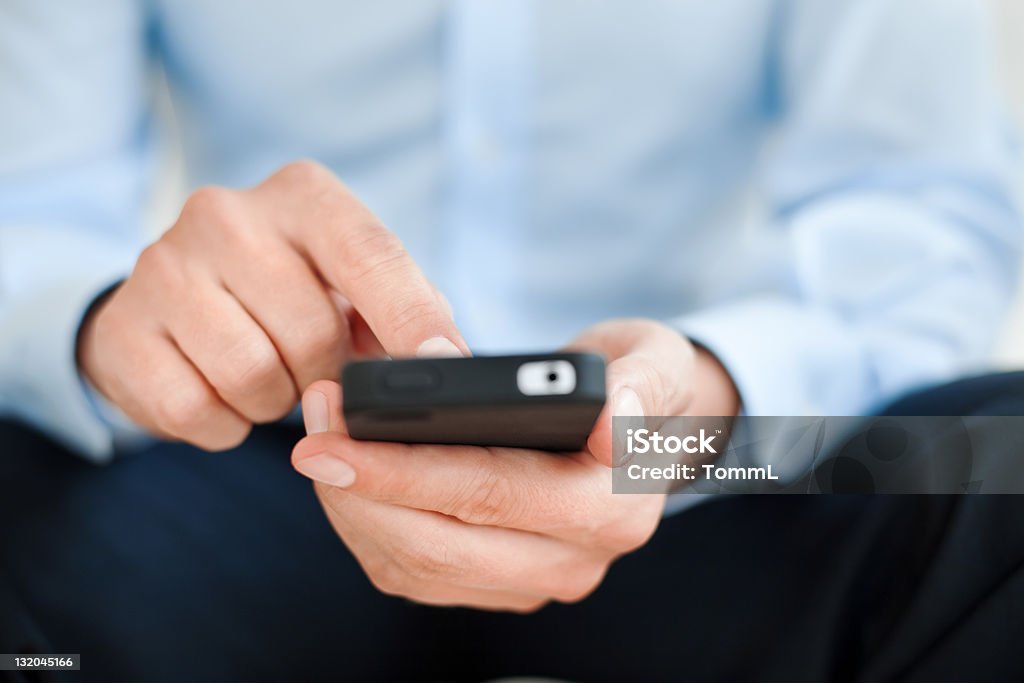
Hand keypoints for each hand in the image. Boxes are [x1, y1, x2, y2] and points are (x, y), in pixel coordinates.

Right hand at [77, 161, 466, 449]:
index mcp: (303, 195)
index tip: (444, 363)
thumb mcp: (353, 283)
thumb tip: (446, 361)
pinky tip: (221, 393)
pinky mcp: (121, 328)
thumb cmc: (292, 294)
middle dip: (326, 373)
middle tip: (312, 366)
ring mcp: (163, 266)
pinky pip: (194, 410)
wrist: (174, 303)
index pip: (370, 253)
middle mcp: (226, 213)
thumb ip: (405, 308)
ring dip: (273, 401)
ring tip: (268, 375)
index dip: (411, 316)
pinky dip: (224, 424)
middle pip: (312, 332)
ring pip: (252, 375)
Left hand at [291, 319, 739, 611]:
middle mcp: (573, 560)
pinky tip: (344, 476)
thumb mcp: (653, 363)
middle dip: (358, 486)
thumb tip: (612, 418)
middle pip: (437, 541)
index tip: (335, 435)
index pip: (490, 493)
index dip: (403, 468)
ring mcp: (530, 580)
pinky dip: (364, 525)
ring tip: (320, 438)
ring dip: (352, 506)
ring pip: (413, 564)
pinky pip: (409, 572)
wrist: (630, 429)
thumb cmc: (631, 383)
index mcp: (611, 507)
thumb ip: (641, 385)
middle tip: (308, 428)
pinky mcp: (494, 585)